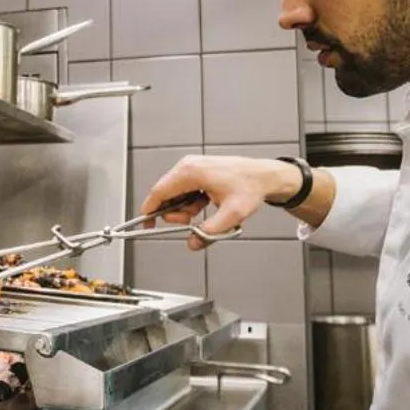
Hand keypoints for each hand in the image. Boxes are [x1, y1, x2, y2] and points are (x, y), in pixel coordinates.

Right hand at [140, 155, 303, 250]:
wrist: (263, 176)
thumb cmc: (250, 186)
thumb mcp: (232, 214)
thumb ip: (210, 232)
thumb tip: (193, 243)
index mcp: (191, 172)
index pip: (158, 192)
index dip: (149, 211)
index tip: (146, 225)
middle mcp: (188, 166)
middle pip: (165, 195)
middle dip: (175, 214)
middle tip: (191, 223)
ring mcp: (192, 167)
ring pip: (174, 194)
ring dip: (185, 209)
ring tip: (204, 212)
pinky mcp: (197, 171)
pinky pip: (184, 191)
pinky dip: (191, 203)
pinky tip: (206, 205)